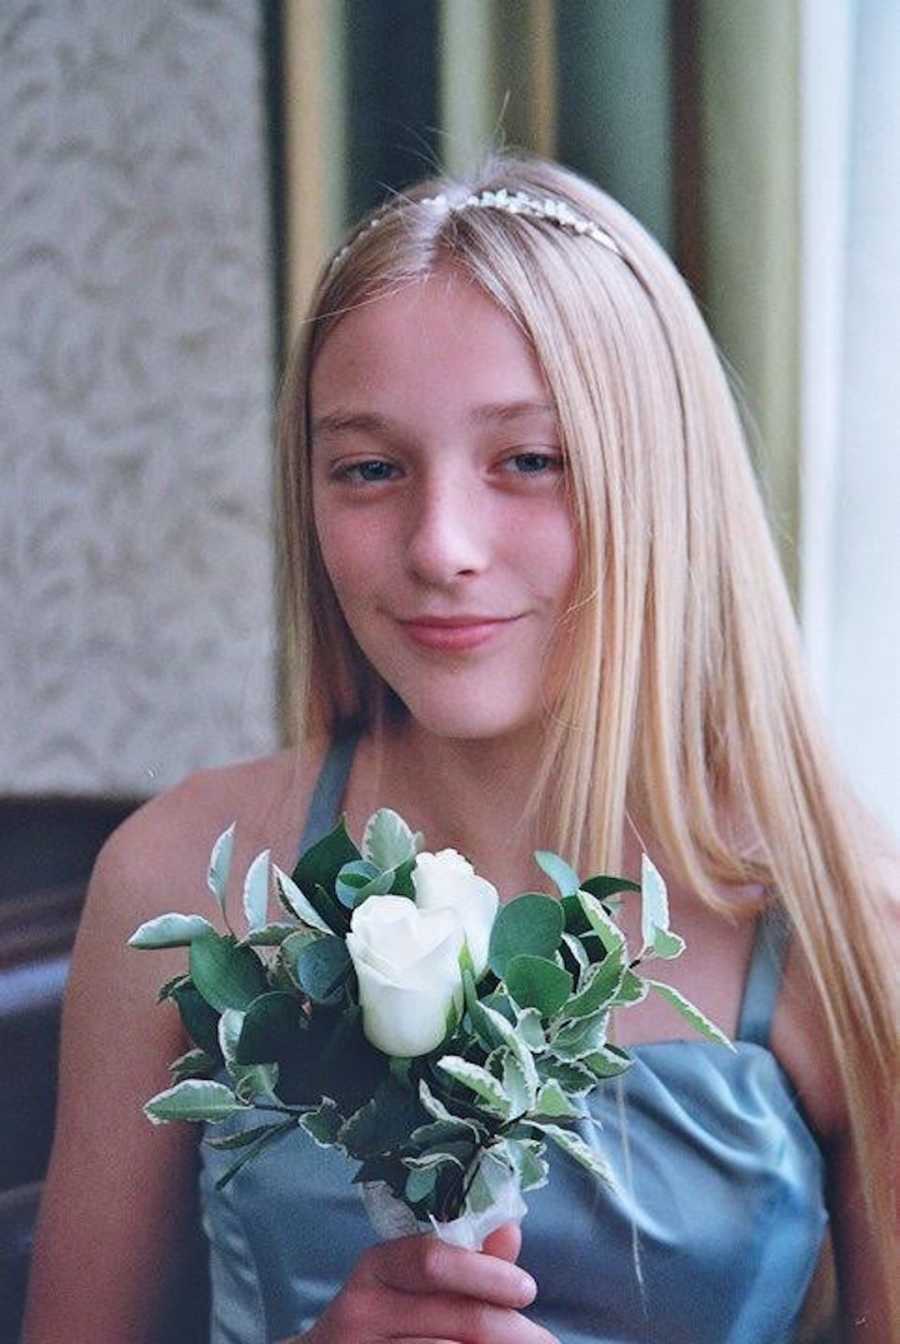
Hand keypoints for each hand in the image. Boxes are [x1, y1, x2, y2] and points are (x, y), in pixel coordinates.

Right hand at [291, 1221, 557, 1342]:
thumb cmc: (382, 1314)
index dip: (486, 1274)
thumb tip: (510, 1230)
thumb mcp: (410, 1279)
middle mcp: (362, 1310)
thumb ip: (462, 1257)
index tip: (527, 1289)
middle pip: (456, 1319)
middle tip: (545, 1341)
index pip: (432, 1262)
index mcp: (377, 1267)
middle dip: (511, 1330)